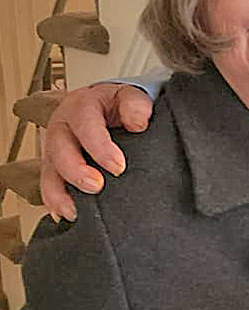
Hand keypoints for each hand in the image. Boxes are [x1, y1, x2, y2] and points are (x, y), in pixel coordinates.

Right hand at [40, 83, 153, 220]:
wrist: (105, 106)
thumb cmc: (117, 104)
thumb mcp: (130, 96)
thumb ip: (136, 106)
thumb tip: (139, 123)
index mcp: (80, 106)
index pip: (86, 126)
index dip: (100, 148)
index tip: (118, 167)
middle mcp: (61, 127)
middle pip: (60, 151)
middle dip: (76, 172)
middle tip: (97, 187)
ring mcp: (54, 148)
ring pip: (48, 172)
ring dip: (59, 194)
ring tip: (75, 211)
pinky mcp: (53, 166)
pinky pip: (48, 185)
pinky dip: (55, 201)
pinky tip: (65, 214)